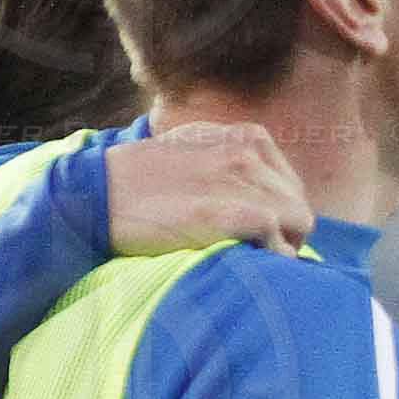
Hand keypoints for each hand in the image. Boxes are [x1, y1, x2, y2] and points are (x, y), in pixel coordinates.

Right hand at [105, 121, 309, 259]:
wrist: (98, 193)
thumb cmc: (139, 179)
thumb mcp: (190, 149)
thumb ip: (226, 159)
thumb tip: (255, 189)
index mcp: (244, 137)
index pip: (289, 181)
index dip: (280, 210)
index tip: (263, 231)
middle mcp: (249, 154)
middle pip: (299, 203)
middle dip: (287, 230)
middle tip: (261, 252)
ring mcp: (243, 182)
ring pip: (299, 222)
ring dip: (284, 246)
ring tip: (256, 260)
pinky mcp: (233, 213)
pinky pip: (279, 241)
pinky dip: (271, 257)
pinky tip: (249, 261)